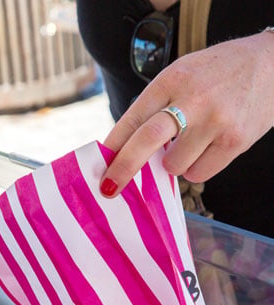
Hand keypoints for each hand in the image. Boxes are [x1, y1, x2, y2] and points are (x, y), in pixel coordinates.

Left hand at [99, 32, 273, 196]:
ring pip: (174, 166)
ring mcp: (215, 121)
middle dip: (122, 169)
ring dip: (174, 164)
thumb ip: (156, 107)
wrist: (273, 64)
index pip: (132, 117)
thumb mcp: (182, 76)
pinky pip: (199, 173)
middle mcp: (192, 99)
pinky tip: (207, 148)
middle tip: (108, 189)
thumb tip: (126, 151)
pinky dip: (196, 168)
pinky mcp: (235, 141)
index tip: (98, 166)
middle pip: (145, 140)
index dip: (112, 146)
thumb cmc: (217, 75)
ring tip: (190, 143)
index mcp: (172, 80)